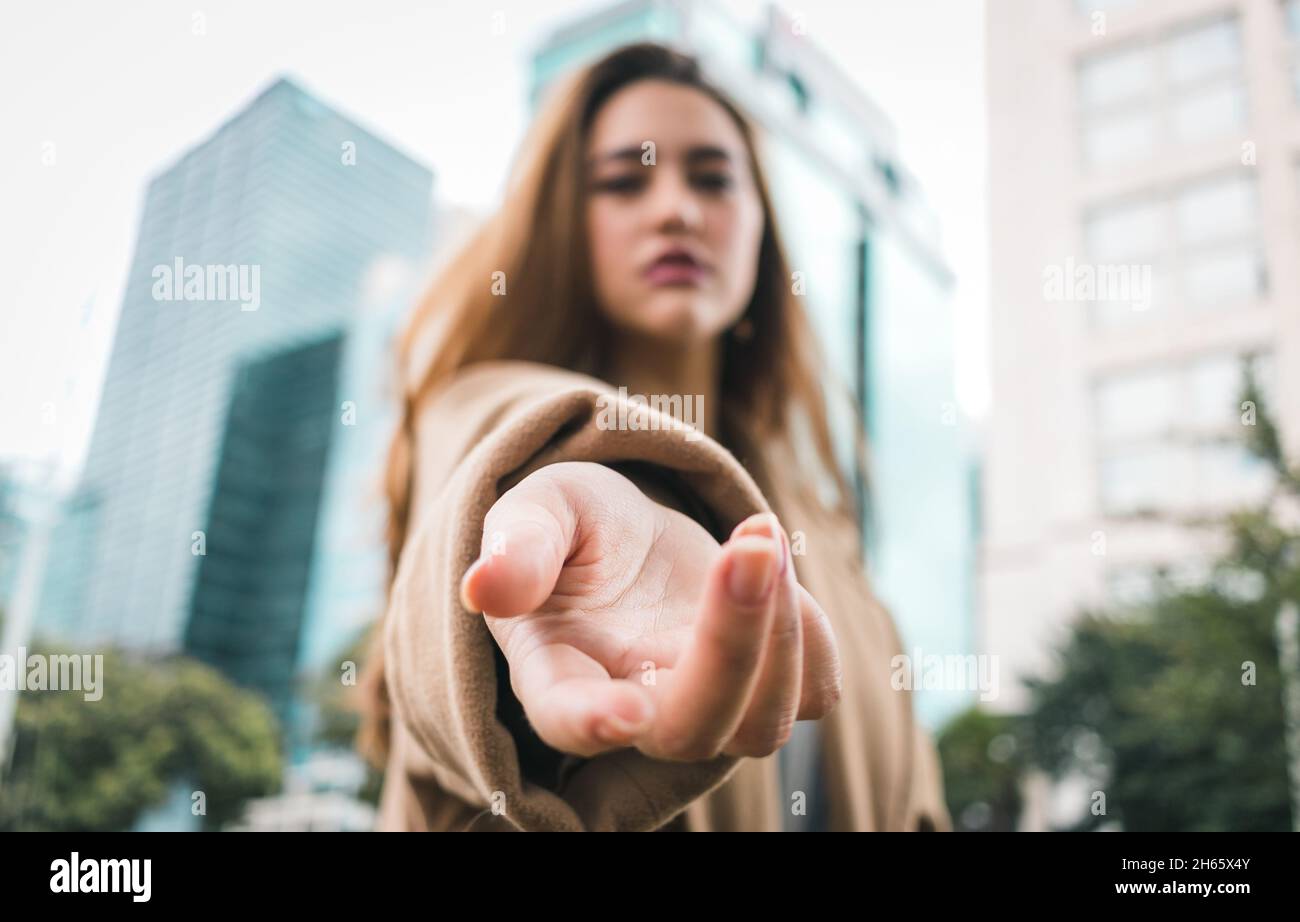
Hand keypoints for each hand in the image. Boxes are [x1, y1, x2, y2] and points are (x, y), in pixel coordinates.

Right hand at [460, 461, 841, 760]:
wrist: (627, 535)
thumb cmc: (571, 529)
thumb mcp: (538, 511)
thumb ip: (518, 546)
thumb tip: (485, 586)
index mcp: (558, 671)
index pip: (569, 719)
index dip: (593, 724)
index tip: (625, 709)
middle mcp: (636, 706)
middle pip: (691, 728)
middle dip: (731, 643)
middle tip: (747, 545)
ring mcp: (706, 702)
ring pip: (763, 723)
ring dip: (780, 630)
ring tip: (759, 533)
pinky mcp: (763, 682)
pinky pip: (815, 692)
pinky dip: (813, 635)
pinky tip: (777, 557)